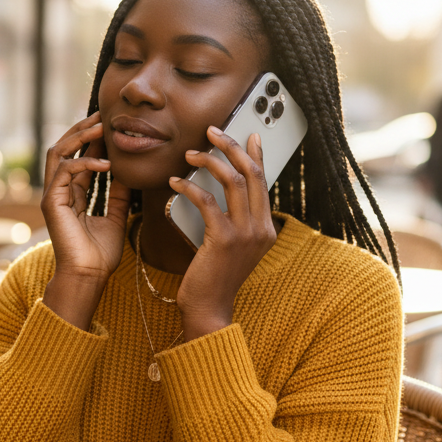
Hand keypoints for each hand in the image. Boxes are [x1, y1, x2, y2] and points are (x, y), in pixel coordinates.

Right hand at [40, 113, 130, 328]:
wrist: (90, 276)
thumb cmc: (100, 254)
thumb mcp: (116, 216)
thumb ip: (119, 194)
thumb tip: (128, 172)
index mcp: (72, 194)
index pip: (80, 157)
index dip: (93, 140)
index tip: (111, 125)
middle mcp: (60, 191)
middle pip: (64, 148)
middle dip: (83, 130)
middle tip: (103, 116)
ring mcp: (53, 196)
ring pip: (59, 153)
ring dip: (79, 137)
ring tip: (100, 126)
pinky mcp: (52, 203)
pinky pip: (65, 171)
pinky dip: (85, 163)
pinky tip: (106, 163)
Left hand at [169, 126, 276, 340]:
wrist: (209, 310)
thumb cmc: (213, 279)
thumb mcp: (231, 247)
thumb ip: (233, 221)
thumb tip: (220, 192)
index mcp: (266, 229)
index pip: (264, 181)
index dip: (255, 155)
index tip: (247, 135)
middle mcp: (262, 228)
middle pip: (252, 173)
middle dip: (232, 147)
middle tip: (212, 132)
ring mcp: (246, 234)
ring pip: (233, 180)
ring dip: (209, 161)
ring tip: (190, 154)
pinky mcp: (224, 239)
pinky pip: (207, 200)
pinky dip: (189, 187)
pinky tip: (175, 182)